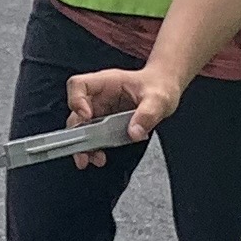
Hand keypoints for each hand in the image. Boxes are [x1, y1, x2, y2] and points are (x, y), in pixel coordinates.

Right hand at [61, 62, 175, 167]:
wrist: (164, 88)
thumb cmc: (159, 86)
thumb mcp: (158, 99)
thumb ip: (147, 115)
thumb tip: (134, 132)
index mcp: (107, 82)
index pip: (79, 85)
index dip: (76, 100)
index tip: (86, 117)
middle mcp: (100, 95)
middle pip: (76, 112)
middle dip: (78, 134)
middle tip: (84, 152)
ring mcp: (101, 109)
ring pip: (82, 127)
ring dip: (84, 144)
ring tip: (93, 158)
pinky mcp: (105, 122)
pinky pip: (93, 134)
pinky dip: (94, 147)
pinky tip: (100, 156)